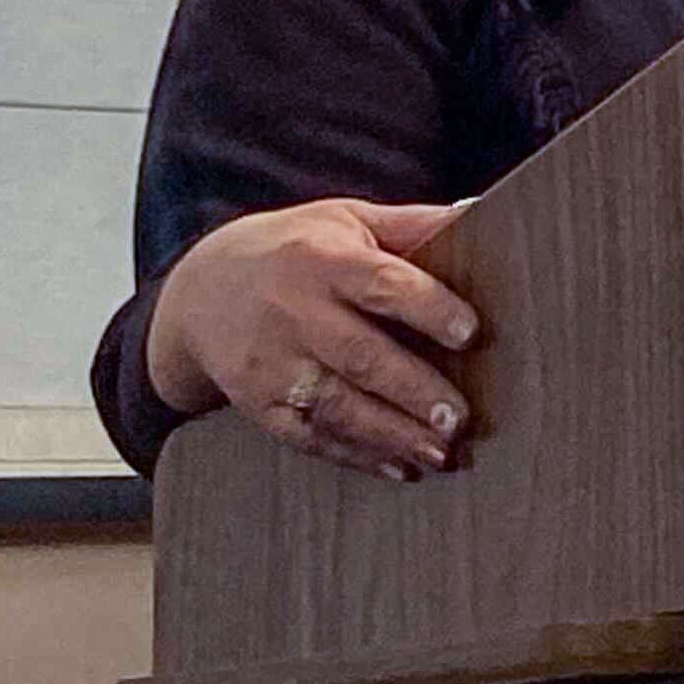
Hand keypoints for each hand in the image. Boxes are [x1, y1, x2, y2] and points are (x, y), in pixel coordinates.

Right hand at [146, 199, 476, 480]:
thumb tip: (482, 214)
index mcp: (324, 260)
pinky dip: (354, 456)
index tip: (471, 332)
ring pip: (334, 404)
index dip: (427, 307)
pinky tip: (399, 468)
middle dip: (412, 388)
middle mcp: (294, 313)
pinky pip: (308, 436)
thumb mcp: (347, 220)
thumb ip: (413, 224)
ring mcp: (271, 363)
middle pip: (358, 354)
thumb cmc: (298, 250)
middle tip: (459, 417)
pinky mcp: (257, 404)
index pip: (381, 283)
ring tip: (441, 453)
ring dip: (389, 433)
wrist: (201, 290)